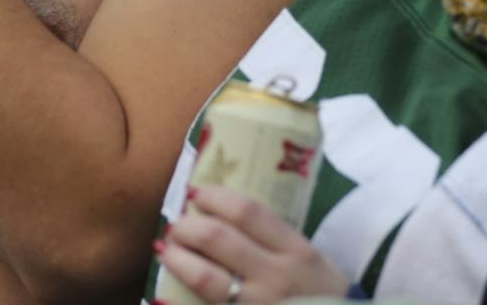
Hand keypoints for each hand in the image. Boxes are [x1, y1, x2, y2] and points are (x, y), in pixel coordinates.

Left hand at [154, 186, 351, 302]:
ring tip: (166, 250)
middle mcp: (276, 277)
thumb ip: (275, 236)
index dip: (214, 197)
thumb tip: (226, 209)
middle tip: (176, 224)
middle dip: (187, 227)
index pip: (247, 212)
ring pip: (206, 280)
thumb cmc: (321, 292)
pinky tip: (165, 294)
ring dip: (178, 260)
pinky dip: (180, 300)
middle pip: (218, 240)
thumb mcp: (310, 257)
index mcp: (296, 250)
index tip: (196, 192)